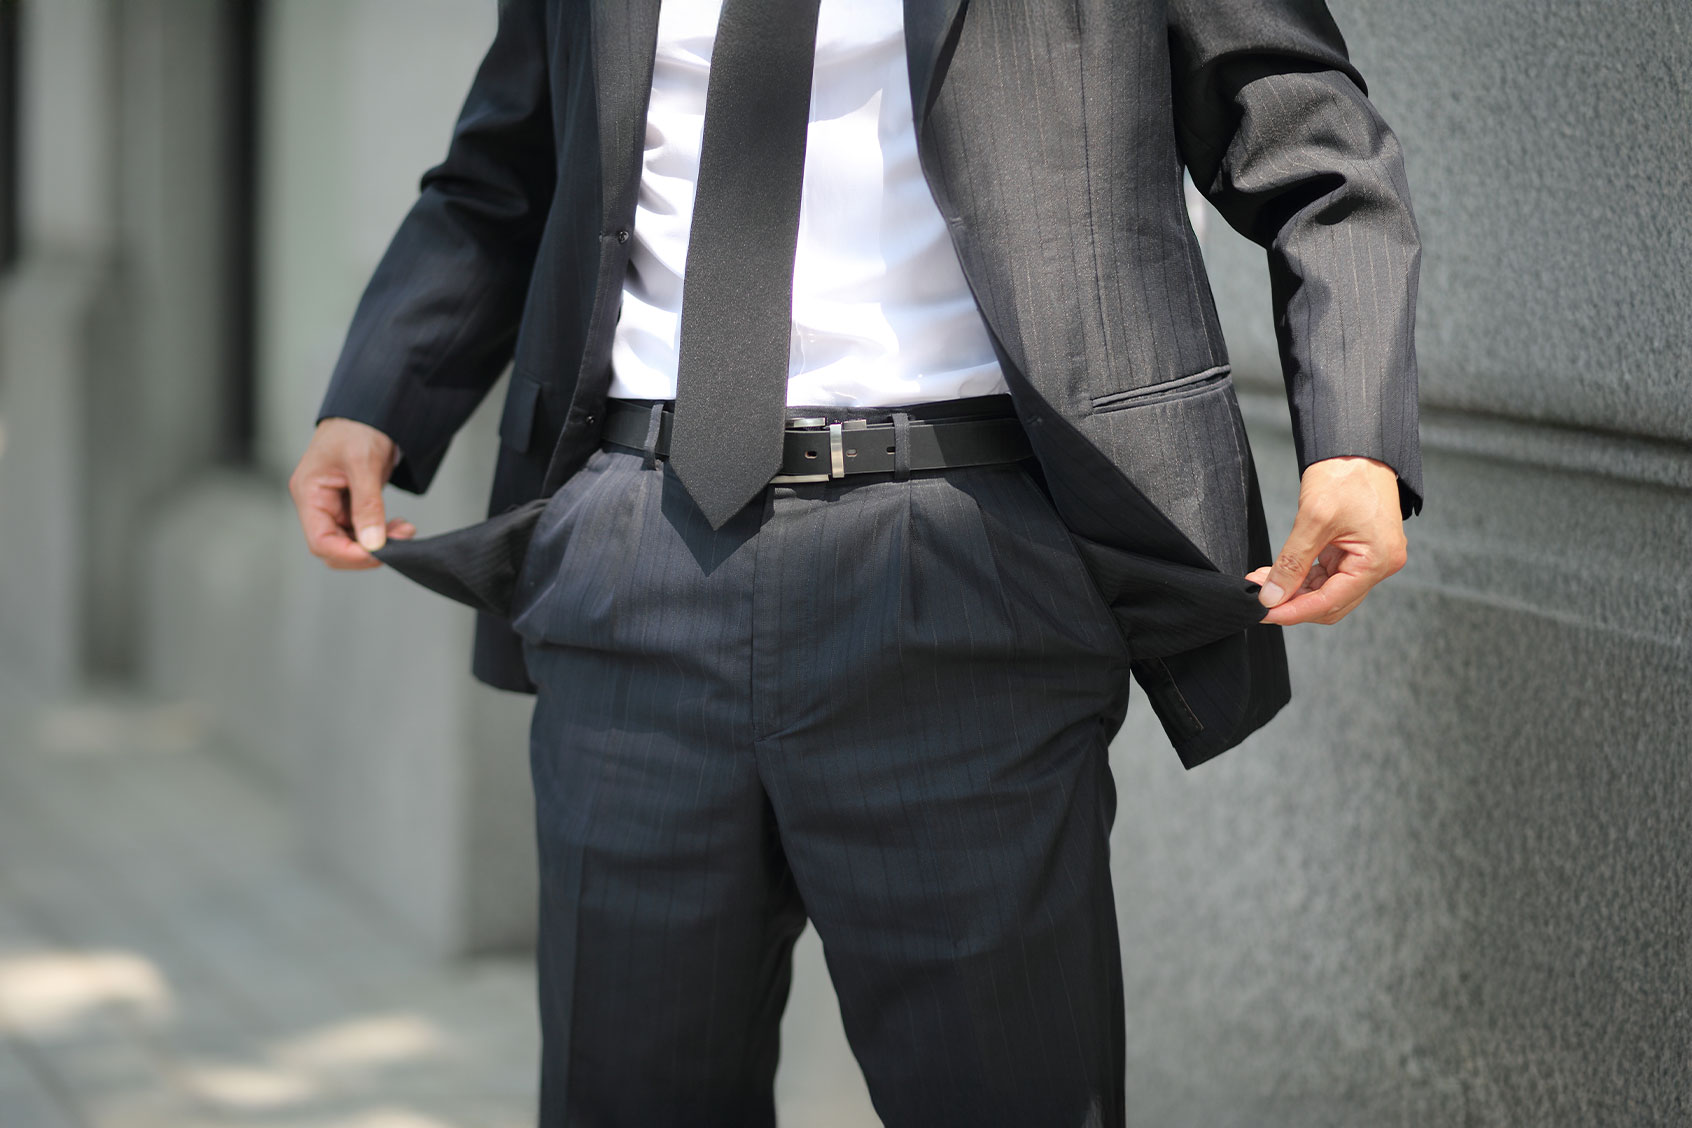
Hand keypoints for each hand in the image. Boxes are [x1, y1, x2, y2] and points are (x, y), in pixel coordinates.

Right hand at [288, 418, 415, 569]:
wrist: (371, 409)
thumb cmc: (358, 426)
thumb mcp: (363, 464)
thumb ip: (367, 506)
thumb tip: (373, 543)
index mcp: (309, 493)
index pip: (320, 541)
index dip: (349, 554)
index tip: (379, 554)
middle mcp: (317, 503)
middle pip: (335, 547)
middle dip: (367, 550)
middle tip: (400, 541)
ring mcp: (333, 505)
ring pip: (351, 542)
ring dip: (378, 543)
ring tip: (404, 530)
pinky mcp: (350, 504)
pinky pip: (362, 530)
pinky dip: (381, 533)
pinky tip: (398, 526)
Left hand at [1246, 456, 1406, 625]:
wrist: (1356, 445)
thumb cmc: (1345, 474)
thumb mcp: (1313, 518)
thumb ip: (1292, 562)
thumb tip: (1272, 596)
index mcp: (1378, 560)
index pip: (1331, 602)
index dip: (1294, 611)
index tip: (1264, 613)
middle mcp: (1379, 564)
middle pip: (1331, 603)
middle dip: (1293, 603)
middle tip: (1259, 598)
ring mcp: (1368, 558)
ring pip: (1326, 591)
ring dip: (1294, 590)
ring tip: (1261, 582)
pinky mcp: (1355, 550)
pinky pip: (1326, 575)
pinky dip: (1301, 577)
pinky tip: (1276, 574)